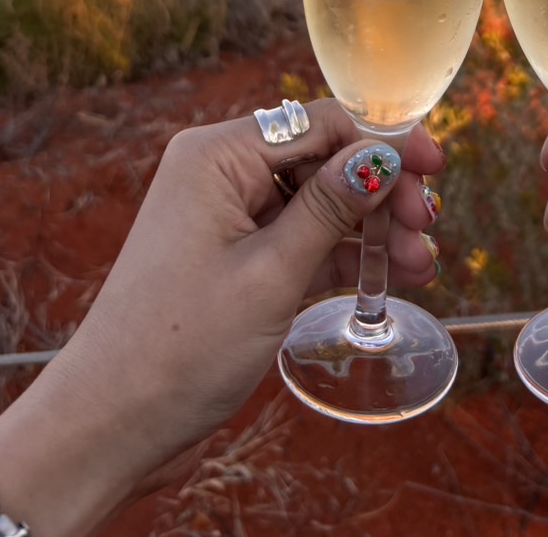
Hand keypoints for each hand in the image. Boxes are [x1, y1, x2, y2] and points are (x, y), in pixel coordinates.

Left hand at [0, 101, 442, 536]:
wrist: (110, 425)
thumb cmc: (178, 346)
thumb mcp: (270, 273)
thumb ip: (331, 208)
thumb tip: (382, 154)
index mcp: (216, 155)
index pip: (317, 122)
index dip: (382, 140)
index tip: (437, 164)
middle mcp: (220, 174)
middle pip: (322, 159)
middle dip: (381, 189)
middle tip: (428, 225)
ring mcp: (227, 218)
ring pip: (318, 203)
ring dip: (371, 228)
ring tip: (420, 264)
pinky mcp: (235, 259)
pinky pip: (301, 239)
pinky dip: (343, 255)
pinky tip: (389, 274)